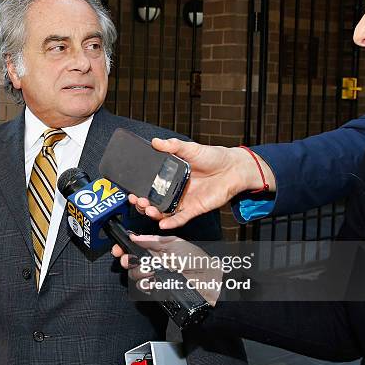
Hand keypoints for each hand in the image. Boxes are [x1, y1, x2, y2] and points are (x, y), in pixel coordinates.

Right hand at [112, 234, 222, 304]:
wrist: (208, 280)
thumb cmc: (196, 259)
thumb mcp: (174, 244)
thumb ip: (153, 240)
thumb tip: (134, 236)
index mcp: (157, 249)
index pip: (135, 247)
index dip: (124, 247)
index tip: (118, 248)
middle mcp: (154, 262)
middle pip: (131, 261)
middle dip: (127, 260)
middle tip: (128, 260)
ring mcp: (155, 276)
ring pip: (135, 275)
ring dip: (138, 273)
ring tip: (149, 271)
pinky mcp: (158, 289)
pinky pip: (144, 288)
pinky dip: (145, 285)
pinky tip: (152, 282)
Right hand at [129, 138, 274, 228]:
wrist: (233, 167)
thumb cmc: (213, 157)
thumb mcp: (191, 148)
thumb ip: (173, 146)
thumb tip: (155, 141)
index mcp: (171, 176)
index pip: (150, 185)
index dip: (139, 189)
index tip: (131, 190)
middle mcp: (174, 190)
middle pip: (153, 201)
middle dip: (142, 203)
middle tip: (137, 200)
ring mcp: (184, 200)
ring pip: (164, 211)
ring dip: (153, 213)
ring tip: (148, 209)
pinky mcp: (194, 208)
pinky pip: (180, 218)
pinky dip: (171, 222)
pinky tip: (162, 223)